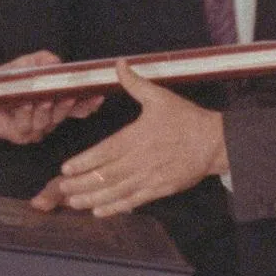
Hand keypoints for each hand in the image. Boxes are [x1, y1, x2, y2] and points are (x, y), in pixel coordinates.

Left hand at [0, 51, 102, 143]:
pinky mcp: (18, 135)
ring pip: (46, 122)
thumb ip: (41, 60)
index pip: (75, 107)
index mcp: (51, 104)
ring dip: (45, 111)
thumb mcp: (22, 66)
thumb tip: (57, 62)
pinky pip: (26, 126)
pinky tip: (24, 105)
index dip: (87, 103)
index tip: (98, 96)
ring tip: (42, 99)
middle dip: (66, 106)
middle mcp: (46, 119)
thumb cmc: (1, 83)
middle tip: (68, 96)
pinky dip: (26, 114)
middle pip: (63, 115)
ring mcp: (33, 129)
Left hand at [50, 61, 227, 216]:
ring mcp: (150, 177)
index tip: (66, 168)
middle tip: (61, 189)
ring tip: (73, 202)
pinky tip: (99, 212)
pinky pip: (134, 201)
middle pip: (106, 175)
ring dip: (93, 199)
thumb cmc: (185, 118)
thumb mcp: (159, 96)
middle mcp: (140, 160)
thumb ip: (134, 82)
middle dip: (81, 184)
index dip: (84, 162)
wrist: (214, 142)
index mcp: (137, 137)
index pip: (105, 152)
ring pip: (116, 191)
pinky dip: (115, 208)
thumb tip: (118, 63)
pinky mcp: (160, 190)